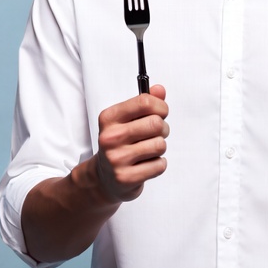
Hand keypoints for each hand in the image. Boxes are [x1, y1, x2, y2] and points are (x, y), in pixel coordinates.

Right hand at [94, 84, 168, 201]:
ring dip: (160, 148)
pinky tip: (145, 164)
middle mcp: (110, 137)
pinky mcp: (126, 177)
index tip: (161, 112)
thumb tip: (160, 90)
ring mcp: (117, 159)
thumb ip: (145, 103)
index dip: (161, 106)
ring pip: (160, 145)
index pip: (144, 102)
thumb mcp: (127, 120)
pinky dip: (158, 164)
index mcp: (109, 118)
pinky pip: (159, 165)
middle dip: (163, 129)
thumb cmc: (120, 144)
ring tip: (148, 150)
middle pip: (156, 124)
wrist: (104, 178)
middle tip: (155, 134)